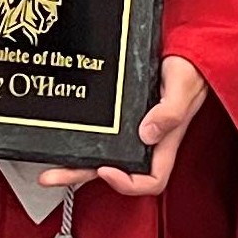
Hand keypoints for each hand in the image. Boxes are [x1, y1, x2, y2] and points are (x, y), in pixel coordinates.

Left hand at [37, 54, 207, 198]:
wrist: (183, 54)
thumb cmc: (189, 71)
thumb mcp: (183, 86)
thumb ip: (170, 111)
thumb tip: (147, 133)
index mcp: (163, 143)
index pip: (150, 180)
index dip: (128, 184)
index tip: (106, 170)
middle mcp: (145, 142)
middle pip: (113, 173)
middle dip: (81, 176)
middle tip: (53, 176)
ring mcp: (130, 132)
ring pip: (99, 157)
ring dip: (74, 164)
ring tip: (48, 168)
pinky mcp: (119, 119)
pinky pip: (98, 136)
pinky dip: (78, 142)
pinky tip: (62, 139)